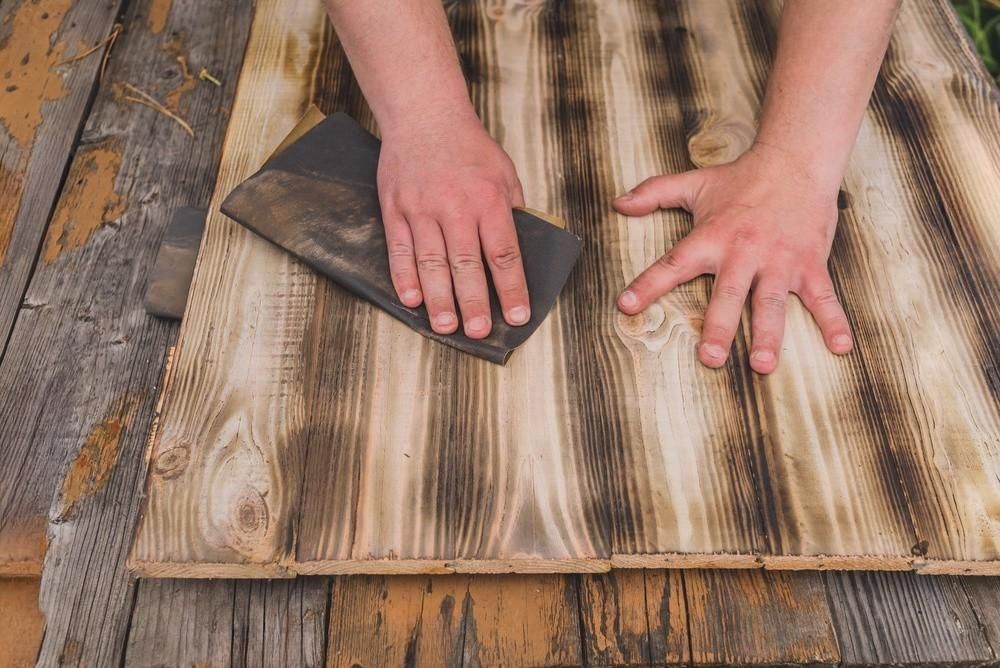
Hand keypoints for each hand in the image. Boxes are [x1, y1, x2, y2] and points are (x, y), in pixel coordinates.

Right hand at [377, 113, 528, 338]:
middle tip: (478, 332)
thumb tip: (517, 254)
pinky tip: (412, 300)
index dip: (512, 288)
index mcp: (489, 200)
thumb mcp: (505, 174)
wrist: (425, 115)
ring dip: (439, 298)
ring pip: (431, 262)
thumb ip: (511, 213)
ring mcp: (422, 209)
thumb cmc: (469, 148)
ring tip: (446, 326)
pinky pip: (400, 249)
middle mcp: (455, 207)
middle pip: (467, 264)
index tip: (518, 315)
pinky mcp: (396, 208)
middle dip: (474, 302)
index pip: (504, 254)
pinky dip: (405, 277)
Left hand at [613, 145, 853, 373]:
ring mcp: (779, 261)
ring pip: (772, 303)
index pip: (673, 264)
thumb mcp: (694, 184)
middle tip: (710, 358)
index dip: (648, 284)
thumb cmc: (742, 178)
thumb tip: (618, 202)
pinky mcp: (809, 264)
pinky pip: (824, 297)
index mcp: (712, 238)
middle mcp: (743, 253)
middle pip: (728, 295)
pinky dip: (834, 321)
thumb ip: (653, 193)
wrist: (796, 160)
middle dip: (719, 327)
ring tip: (762, 364)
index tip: (626, 305)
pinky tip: (840, 346)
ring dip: (768, 334)